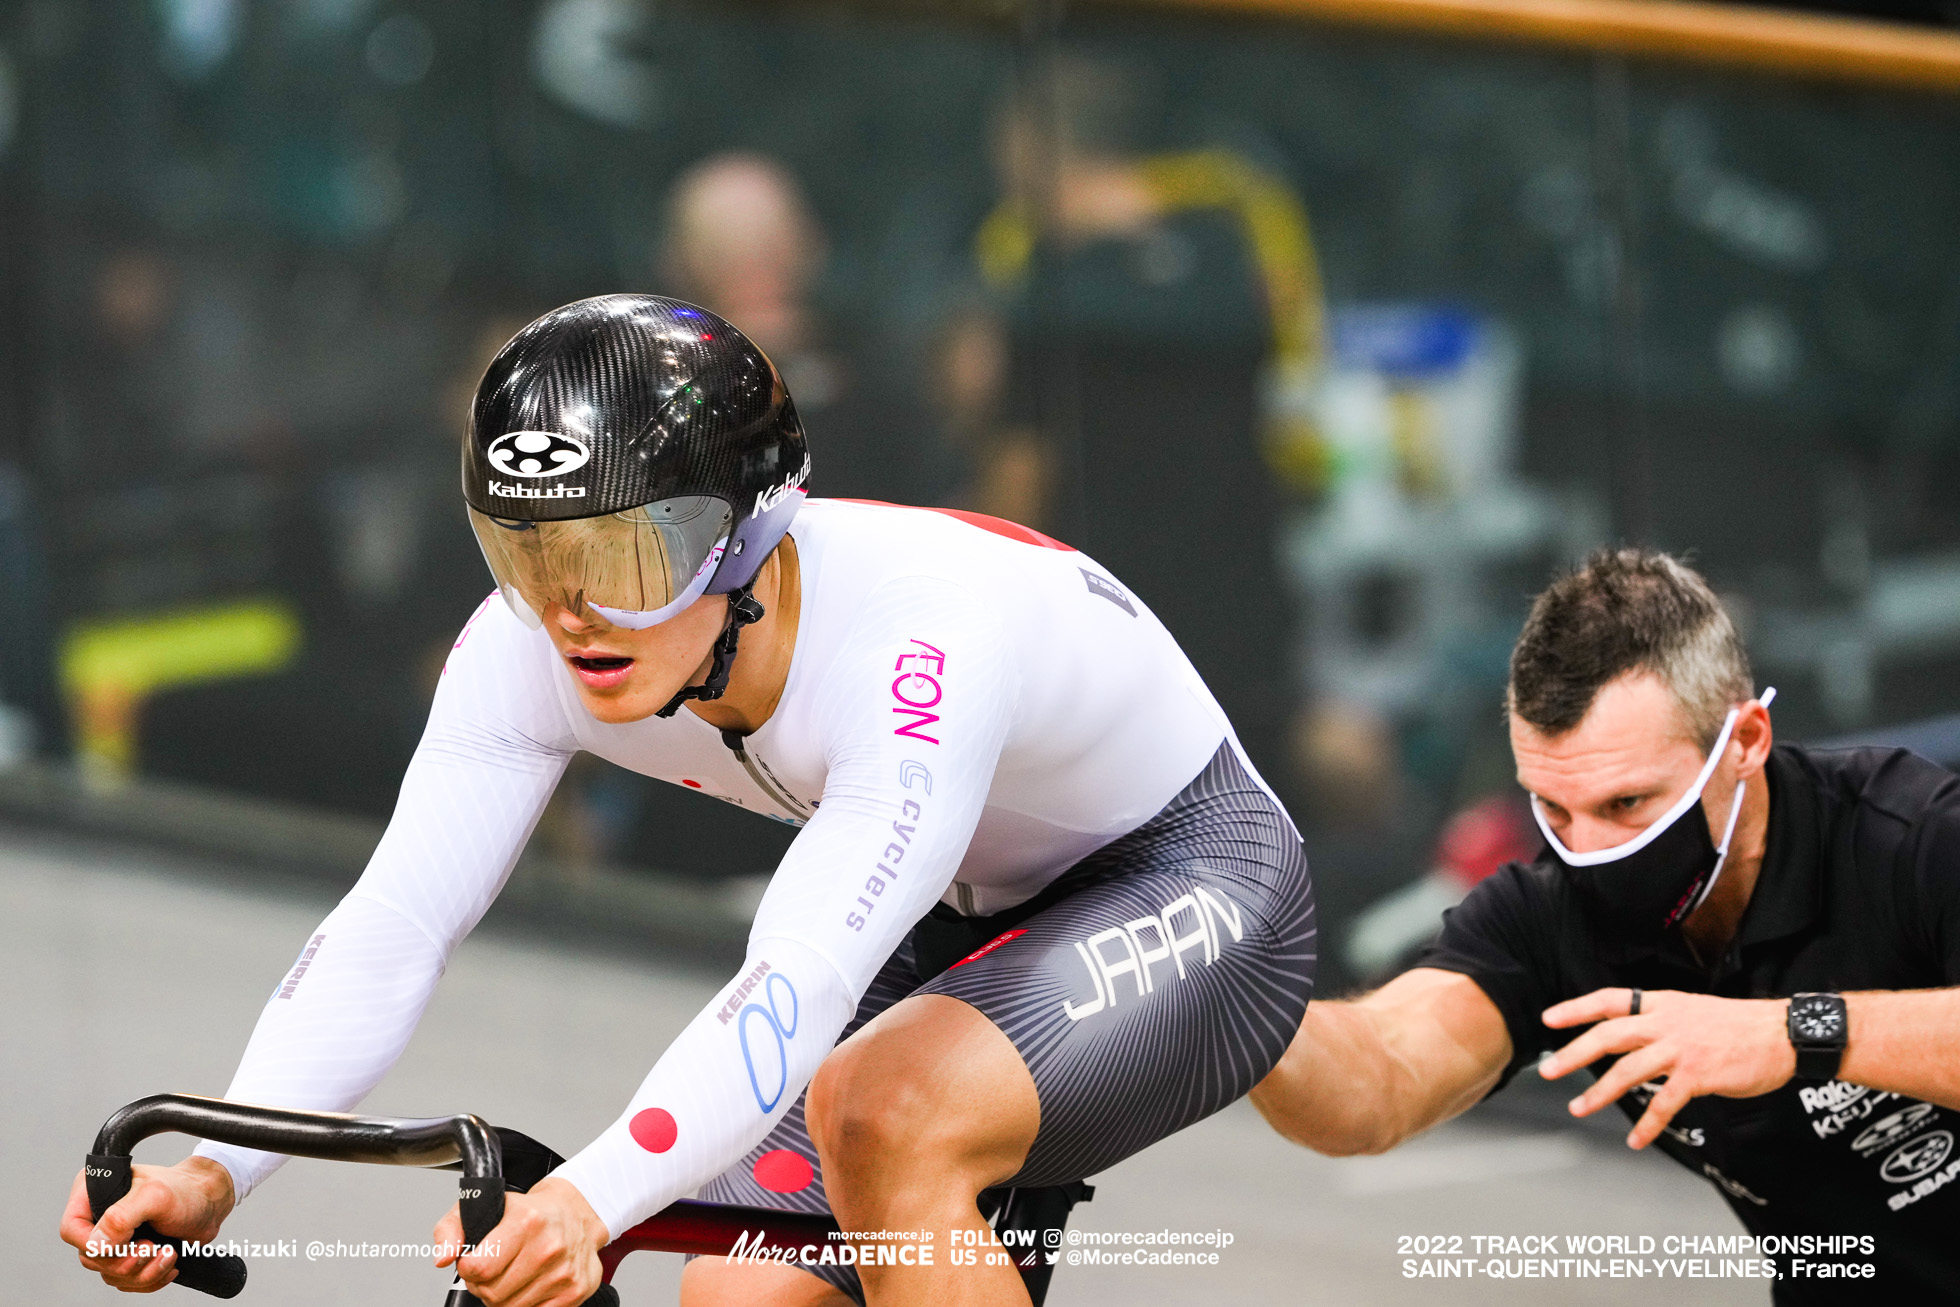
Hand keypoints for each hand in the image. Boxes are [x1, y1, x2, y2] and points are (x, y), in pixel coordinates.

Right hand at [60, 1155, 234, 1291]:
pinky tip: (167, 1264)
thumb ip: (122, 1216)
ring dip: (142, 1272)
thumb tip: (97, 1244)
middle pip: (91, 1258)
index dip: (94, 1245)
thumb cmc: (186, 1191)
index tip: (126, 1245)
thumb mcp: (155, 1196)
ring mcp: (113, 1238)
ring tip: (168, 1253)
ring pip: (109, 1274)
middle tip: (152, 1248)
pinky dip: (148, 1279)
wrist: (210, 1204)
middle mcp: (99, 1216)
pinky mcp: (128, 1254)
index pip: (72, 1229)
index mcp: (94, 1192)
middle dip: (126, 1261)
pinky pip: (125, 1281)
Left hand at [434, 1178, 608, 1306]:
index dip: (468, 1268)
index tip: (474, 1260)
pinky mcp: (574, 1292)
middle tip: (495, 1268)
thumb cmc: (529, 1212)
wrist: (577, 1213)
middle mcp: (549, 1247)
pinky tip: (531, 1283)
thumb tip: (442, 1258)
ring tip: (515, 1273)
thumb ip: (450, 1230)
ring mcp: (564, 1272)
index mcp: (526, 1221)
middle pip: (492, 1294)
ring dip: (505, 1296)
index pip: (478, 1268)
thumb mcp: (485, 1206)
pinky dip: (526, 1303)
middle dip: (485, 1285)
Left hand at [1539, 988, 1794, 1149]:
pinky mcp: (1699, 1075)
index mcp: (1662, 1004)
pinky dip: (1647, 1124)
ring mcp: (1681, 1049)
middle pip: (1609, 1035)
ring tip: (1578, 1108)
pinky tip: (1635, 1139)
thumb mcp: (1693, 1010)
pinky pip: (1664, 1103)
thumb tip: (1633, 1033)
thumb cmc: (1739, 1025)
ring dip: (1600, 1092)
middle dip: (1574, 1053)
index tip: (1549, 1018)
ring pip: (1629, 1070)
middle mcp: (1666, 1023)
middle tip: (1547, 1069)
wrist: (1783, 1034)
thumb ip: (1661, 1019)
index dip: (1577, 1008)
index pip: (1610, 1000)